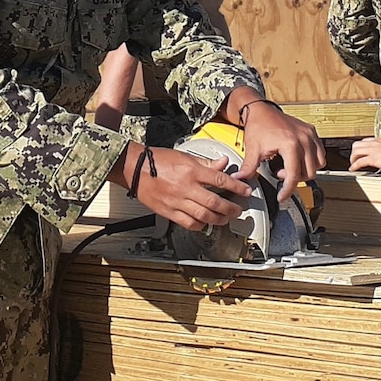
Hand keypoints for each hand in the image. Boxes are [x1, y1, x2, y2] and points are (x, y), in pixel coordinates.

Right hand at [112, 143, 248, 231]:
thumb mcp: (184, 155)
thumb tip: (223, 163)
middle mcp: (186, 187)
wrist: (134, 168)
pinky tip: (205, 224)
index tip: (246, 191)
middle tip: (238, 210)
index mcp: (191, 170)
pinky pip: (188, 222)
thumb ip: (206, 162)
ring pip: (204, 215)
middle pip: (215, 202)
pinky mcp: (168, 211)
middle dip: (230, 208)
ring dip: (218, 219)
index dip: (236, 187)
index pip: (220, 179)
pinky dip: (200, 225)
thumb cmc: (157, 160)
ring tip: (225, 219)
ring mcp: (177, 201)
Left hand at [238, 101, 321, 196]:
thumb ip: (249, 168)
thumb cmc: (258, 125)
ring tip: (289, 166)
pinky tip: (298, 159)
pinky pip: (320, 153)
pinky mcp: (311, 132)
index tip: (282, 196)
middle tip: (280, 173)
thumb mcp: (253, 149)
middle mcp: (303, 139)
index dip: (287, 190)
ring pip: (318, 164)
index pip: (294, 175)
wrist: (260, 109)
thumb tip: (241, 180)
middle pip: (308, 172)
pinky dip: (312, 160)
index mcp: (290, 144)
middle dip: (295, 179)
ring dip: (305, 170)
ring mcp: (309, 134)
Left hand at [349, 137, 380, 172]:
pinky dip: (354, 166)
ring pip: (355, 151)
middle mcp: (374, 143)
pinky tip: (353, 169)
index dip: (361, 147)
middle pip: (357, 144)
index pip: (365, 141)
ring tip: (352, 164)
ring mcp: (372, 150)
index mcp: (380, 140)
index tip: (360, 151)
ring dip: (352, 158)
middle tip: (354, 158)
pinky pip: (359, 162)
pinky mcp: (373, 159)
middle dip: (354, 152)